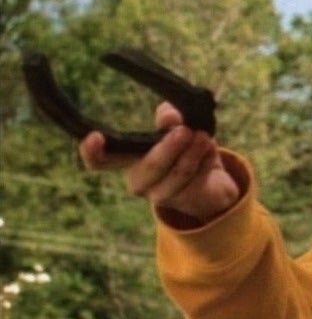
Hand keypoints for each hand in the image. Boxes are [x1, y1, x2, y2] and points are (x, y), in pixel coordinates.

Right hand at [79, 102, 240, 224]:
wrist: (213, 181)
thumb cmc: (186, 147)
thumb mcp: (179, 126)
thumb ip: (169, 118)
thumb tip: (169, 117)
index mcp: (128, 158)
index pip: (100, 160)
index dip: (91, 152)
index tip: (95, 137)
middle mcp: (138, 179)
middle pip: (149, 166)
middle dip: (169, 147)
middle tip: (185, 130)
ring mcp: (159, 194)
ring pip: (176, 173)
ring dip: (193, 152)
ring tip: (205, 137)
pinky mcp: (182, 201)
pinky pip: (194, 179)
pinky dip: (204, 160)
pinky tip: (209, 150)